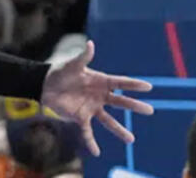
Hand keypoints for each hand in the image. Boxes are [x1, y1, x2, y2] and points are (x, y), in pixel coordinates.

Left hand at [40, 41, 153, 155]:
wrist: (46, 85)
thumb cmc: (61, 72)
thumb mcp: (72, 64)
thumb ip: (83, 57)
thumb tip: (90, 44)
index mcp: (100, 81)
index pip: (120, 83)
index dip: (134, 85)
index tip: (148, 87)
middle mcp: (99, 96)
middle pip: (120, 102)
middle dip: (134, 106)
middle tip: (150, 111)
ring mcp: (91, 108)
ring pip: (108, 120)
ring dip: (119, 130)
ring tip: (131, 140)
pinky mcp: (80, 117)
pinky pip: (87, 132)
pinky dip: (91, 142)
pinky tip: (96, 152)